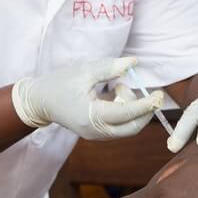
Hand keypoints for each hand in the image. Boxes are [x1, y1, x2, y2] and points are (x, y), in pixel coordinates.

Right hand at [13, 57, 161, 139]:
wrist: (40, 101)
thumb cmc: (60, 83)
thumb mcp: (84, 71)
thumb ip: (109, 68)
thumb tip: (133, 63)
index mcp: (90, 116)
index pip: (124, 114)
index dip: (144, 105)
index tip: (158, 95)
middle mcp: (95, 131)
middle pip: (131, 128)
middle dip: (144, 111)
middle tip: (151, 93)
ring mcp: (96, 135)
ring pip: (127, 127)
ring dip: (132, 108)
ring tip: (117, 87)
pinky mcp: (98, 133)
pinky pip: (120, 126)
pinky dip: (125, 112)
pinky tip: (114, 95)